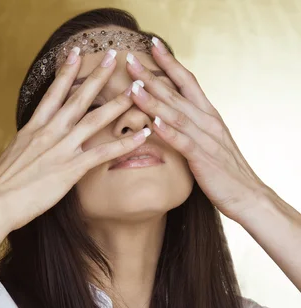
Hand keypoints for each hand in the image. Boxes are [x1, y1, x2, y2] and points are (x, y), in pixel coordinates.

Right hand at [0, 49, 150, 231]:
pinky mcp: (70, 169)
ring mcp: (60, 149)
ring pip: (94, 120)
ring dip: (116, 103)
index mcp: (33, 129)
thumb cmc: (0, 186)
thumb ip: (28, 148)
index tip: (75, 53)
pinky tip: (141, 136)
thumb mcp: (13, 157)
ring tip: (135, 89)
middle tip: (113, 57)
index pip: (53, 94)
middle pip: (77, 98)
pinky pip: (102, 153)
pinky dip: (123, 144)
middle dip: (97, 77)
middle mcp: (48, 133)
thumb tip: (31, 147)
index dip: (65, 72)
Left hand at [125, 41, 268, 220]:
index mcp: (208, 114)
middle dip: (152, 76)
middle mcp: (207, 121)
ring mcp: (206, 138)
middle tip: (130, 60)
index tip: (152, 44)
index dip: (170, 62)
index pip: (187, 81)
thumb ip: (192, 127)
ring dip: (153, 100)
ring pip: (176, 114)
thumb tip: (170, 117)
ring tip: (133, 87)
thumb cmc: (224, 170)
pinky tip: (153, 121)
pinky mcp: (203, 158)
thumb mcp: (208, 141)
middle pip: (176, 93)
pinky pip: (183, 141)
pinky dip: (168, 130)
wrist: (246, 194)